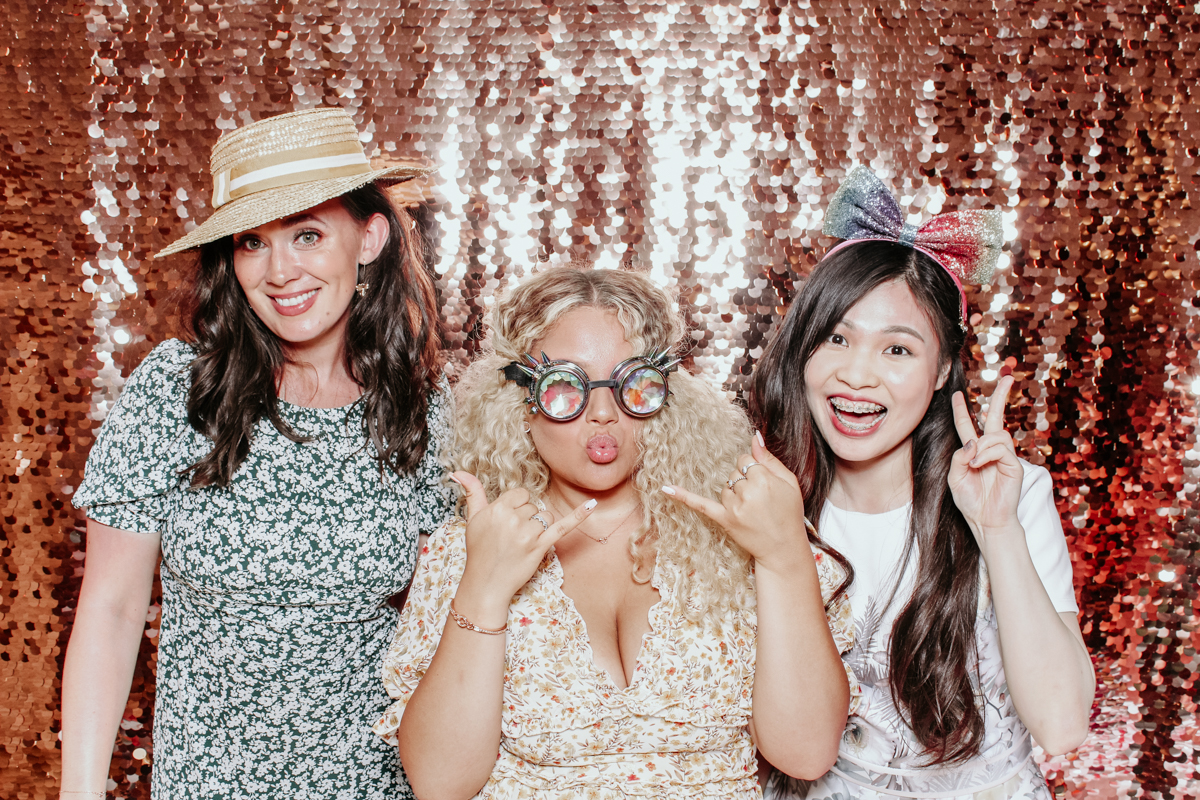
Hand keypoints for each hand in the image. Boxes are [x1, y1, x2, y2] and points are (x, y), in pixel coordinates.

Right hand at [451, 472, 594, 617]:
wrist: (486, 584)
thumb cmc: (479, 550)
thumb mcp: (472, 519)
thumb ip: (472, 492)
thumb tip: (458, 471)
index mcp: (498, 508)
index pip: (520, 494)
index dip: (516, 507)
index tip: (507, 522)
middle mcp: (514, 519)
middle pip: (532, 506)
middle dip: (525, 518)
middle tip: (510, 538)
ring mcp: (529, 534)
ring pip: (544, 516)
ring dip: (538, 527)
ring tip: (521, 544)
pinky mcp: (541, 547)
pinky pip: (563, 527)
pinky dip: (579, 516)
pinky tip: (593, 504)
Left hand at [661, 433, 809, 573]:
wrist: (783, 548)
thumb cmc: (789, 514)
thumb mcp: (789, 483)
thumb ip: (770, 459)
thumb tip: (754, 437)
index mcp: (764, 480)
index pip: (745, 460)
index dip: (753, 470)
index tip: (762, 483)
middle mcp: (747, 492)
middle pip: (734, 473)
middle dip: (745, 482)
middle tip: (760, 500)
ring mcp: (733, 507)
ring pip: (724, 487)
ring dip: (734, 494)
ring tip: (751, 510)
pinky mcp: (724, 520)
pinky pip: (700, 505)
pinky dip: (683, 496)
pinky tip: (665, 488)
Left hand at [948, 375, 1023, 540]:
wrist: (985, 520)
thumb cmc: (970, 501)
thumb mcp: (954, 477)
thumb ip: (959, 457)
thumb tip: (973, 441)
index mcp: (974, 452)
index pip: (967, 426)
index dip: (961, 411)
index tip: (955, 395)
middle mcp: (990, 450)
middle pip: (995, 418)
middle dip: (1000, 397)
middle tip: (1007, 379)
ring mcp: (1004, 456)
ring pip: (995, 435)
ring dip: (981, 447)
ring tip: (974, 464)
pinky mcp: (1014, 465)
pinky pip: (1000, 448)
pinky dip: (987, 454)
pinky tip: (980, 465)